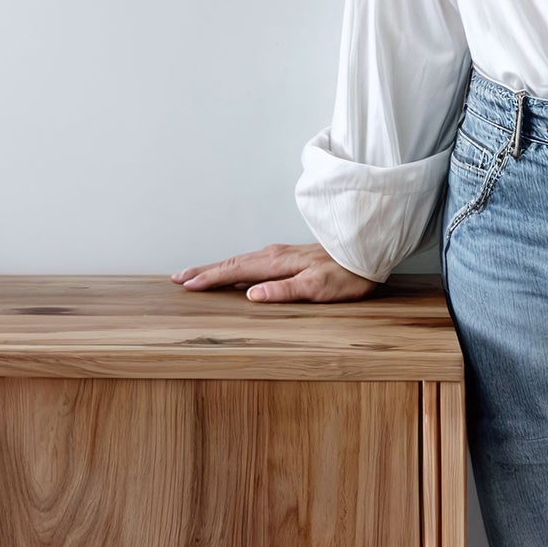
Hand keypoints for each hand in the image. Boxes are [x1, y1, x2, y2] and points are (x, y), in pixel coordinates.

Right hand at [171, 241, 381, 301]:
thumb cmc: (347, 274)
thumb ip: (284, 291)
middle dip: (204, 270)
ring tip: (198, 274)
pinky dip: (234, 265)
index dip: (209, 279)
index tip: (187, 285)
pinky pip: (252, 260)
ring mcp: (281, 253)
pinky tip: (235, 270)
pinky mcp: (289, 256)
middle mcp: (274, 254)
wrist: (368, 251)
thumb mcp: (318, 288)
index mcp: (276, 263)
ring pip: (240, 260)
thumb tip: (251, 295)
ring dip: (217, 267)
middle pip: (232, 262)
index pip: (235, 271)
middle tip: (179, 278)